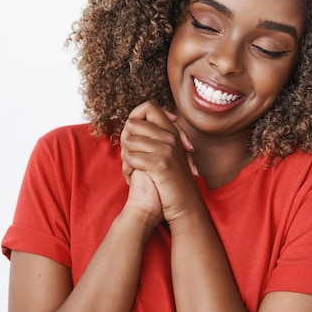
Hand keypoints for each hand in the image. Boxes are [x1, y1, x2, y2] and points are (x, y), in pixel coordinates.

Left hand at [120, 101, 198, 221]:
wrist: (186, 206)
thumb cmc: (172, 182)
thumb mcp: (168, 155)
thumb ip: (156, 139)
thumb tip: (132, 124)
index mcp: (171, 131)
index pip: (148, 106)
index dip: (135, 116)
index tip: (133, 134)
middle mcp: (170, 136)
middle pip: (132, 123)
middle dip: (125, 140)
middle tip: (128, 157)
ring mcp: (166, 149)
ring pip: (129, 141)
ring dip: (125, 158)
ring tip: (130, 170)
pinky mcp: (161, 164)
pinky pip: (131, 158)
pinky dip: (127, 170)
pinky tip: (131, 179)